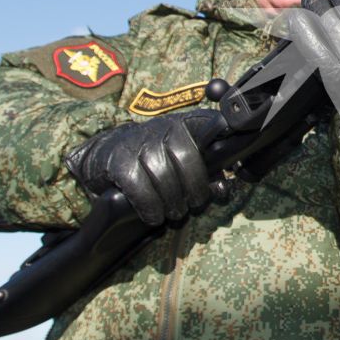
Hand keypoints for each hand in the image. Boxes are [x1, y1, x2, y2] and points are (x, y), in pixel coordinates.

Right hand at [66, 110, 224, 226]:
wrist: (107, 157)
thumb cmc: (155, 161)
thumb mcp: (181, 159)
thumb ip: (206, 171)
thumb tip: (222, 189)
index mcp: (185, 124)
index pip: (208, 123)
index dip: (223, 129)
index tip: (232, 142)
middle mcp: (162, 127)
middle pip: (185, 156)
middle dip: (193, 187)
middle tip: (194, 204)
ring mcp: (137, 142)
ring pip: (162, 173)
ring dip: (172, 201)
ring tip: (175, 213)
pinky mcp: (118, 160)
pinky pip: (138, 186)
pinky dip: (149, 206)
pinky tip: (154, 216)